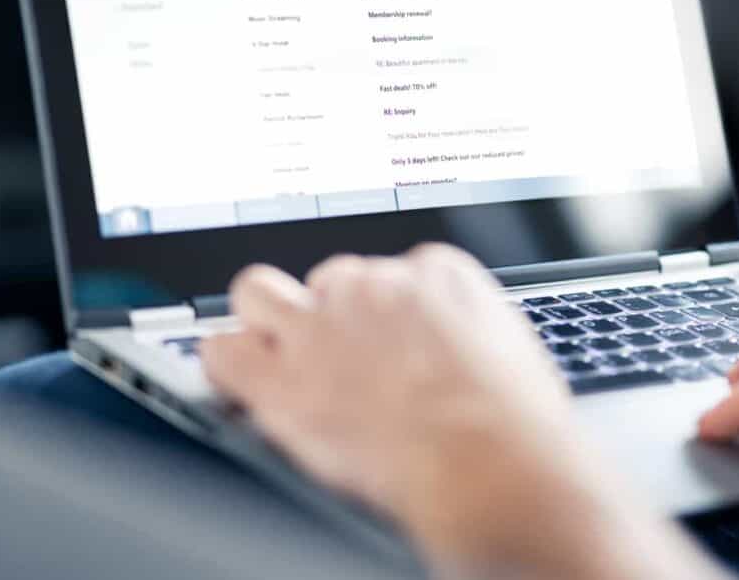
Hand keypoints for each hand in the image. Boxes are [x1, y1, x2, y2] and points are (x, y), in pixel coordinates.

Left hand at [201, 245, 722, 578]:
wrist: (493, 467)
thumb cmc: (517, 423)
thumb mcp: (509, 347)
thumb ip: (464, 326)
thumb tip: (446, 338)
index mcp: (435, 273)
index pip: (392, 272)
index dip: (389, 316)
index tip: (392, 344)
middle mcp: (373, 286)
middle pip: (330, 281)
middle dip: (336, 316)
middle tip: (349, 362)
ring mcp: (323, 327)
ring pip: (260, 293)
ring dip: (271, 321)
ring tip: (285, 358)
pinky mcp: (284, 378)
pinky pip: (222, 349)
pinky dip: (228, 362)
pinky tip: (247, 381)